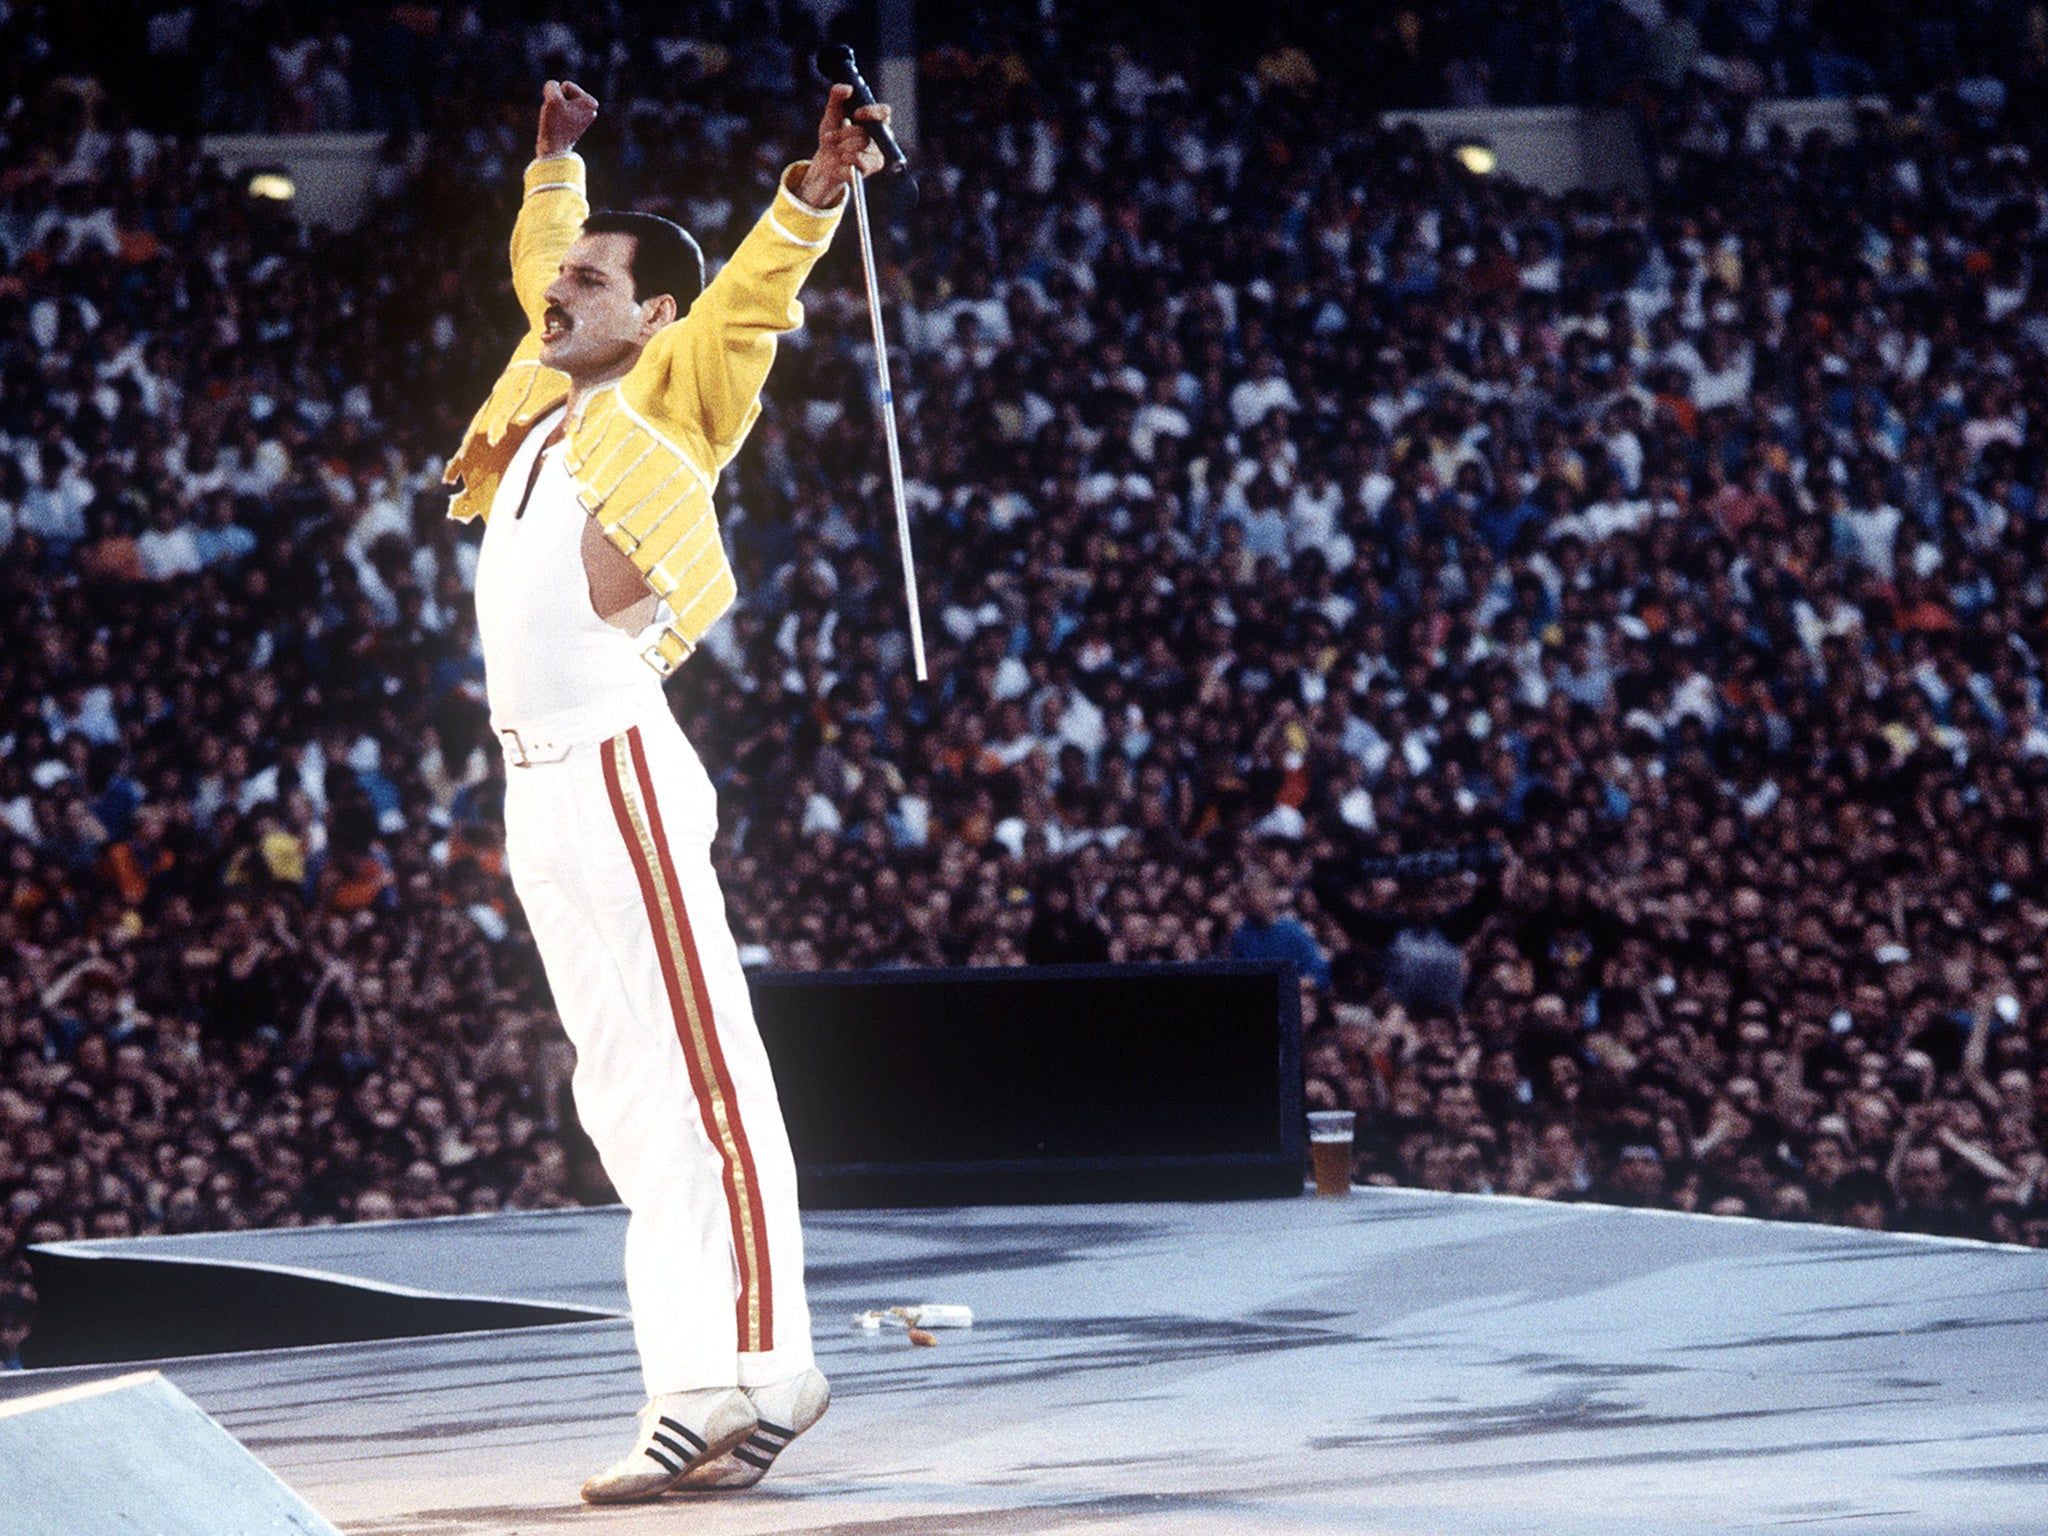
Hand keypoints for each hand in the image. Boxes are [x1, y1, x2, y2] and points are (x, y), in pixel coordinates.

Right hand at [537, 79, 598, 157]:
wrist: (554, 149)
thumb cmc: (555, 124)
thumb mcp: (552, 98)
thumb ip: (552, 85)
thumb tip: (553, 87)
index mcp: (591, 103)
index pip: (566, 85)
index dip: (558, 97)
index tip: (561, 112)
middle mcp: (591, 109)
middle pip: (565, 91)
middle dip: (557, 101)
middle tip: (559, 117)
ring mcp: (584, 116)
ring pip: (561, 99)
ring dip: (555, 107)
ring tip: (558, 121)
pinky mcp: (575, 121)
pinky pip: (560, 108)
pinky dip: (555, 113)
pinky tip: (558, 125)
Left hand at [795, 83, 889, 207]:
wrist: (826, 163)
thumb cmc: (833, 137)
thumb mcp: (831, 113)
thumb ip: (837, 96)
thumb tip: (848, 88)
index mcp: (874, 120)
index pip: (884, 112)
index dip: (872, 112)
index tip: (856, 114)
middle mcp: (880, 135)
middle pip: (868, 129)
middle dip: (845, 132)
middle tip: (832, 137)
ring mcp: (879, 150)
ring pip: (863, 143)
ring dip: (843, 145)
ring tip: (836, 148)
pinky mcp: (875, 165)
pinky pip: (861, 159)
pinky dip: (847, 157)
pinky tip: (843, 159)